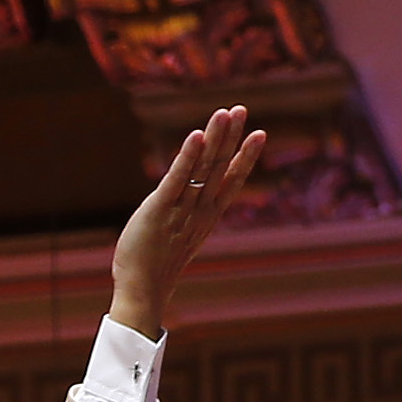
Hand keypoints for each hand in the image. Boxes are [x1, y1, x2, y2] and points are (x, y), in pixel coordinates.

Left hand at [108, 104, 268, 338]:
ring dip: (215, 139)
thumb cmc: (156, 265)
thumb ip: (188, 215)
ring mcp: (181, 210)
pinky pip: (177, 180)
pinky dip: (187, 157)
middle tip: (241, 109)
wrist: (142, 292)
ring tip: (225, 113)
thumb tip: (190, 202)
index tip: (259, 133)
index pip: (231, 181)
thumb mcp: (179, 236)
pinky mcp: (159, 210)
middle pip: (219, 168)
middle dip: (231, 138)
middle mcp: (199, 211)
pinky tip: (196, 136)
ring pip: (203, 169)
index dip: (245, 157)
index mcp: (206, 217)